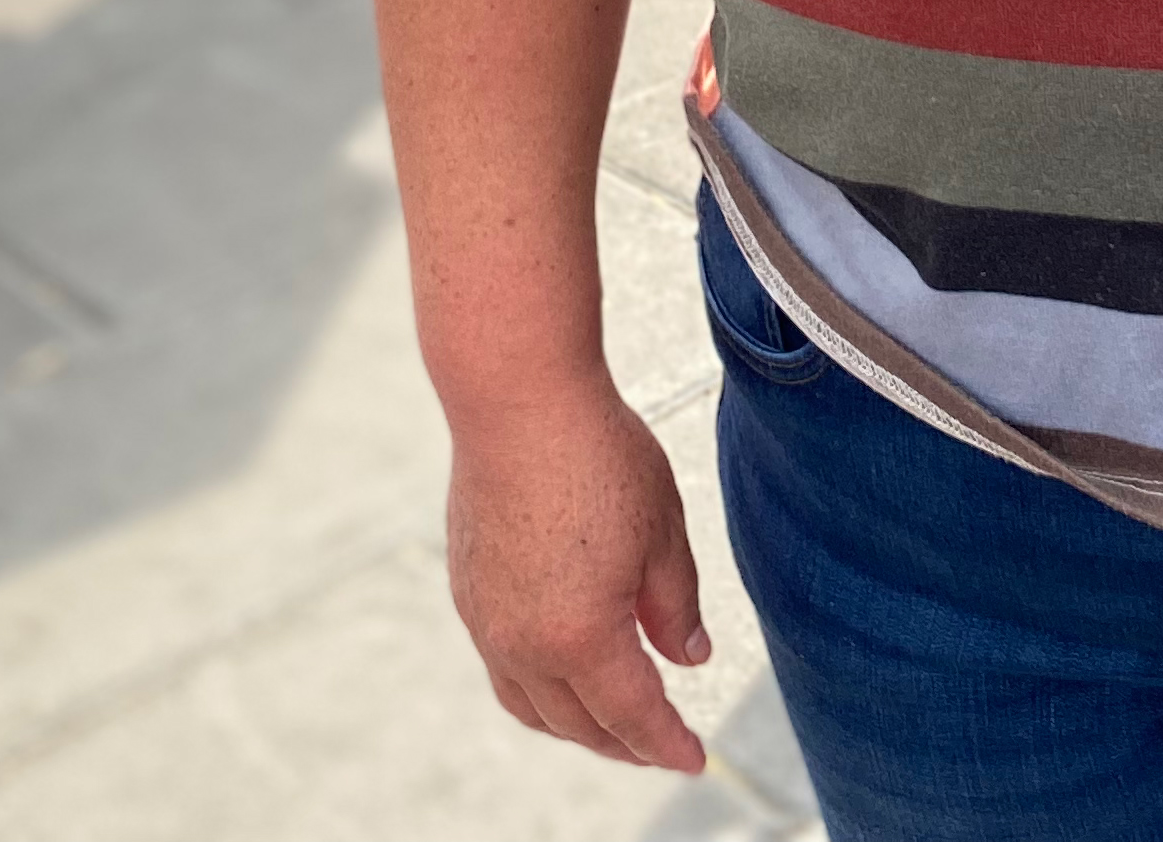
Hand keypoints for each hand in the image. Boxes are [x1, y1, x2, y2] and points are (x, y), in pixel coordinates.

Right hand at [443, 382, 711, 770]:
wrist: (518, 403)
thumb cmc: (598, 456)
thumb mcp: (663, 533)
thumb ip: (676, 608)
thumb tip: (688, 657)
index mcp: (582, 637)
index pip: (633, 716)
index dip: (667, 744)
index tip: (694, 758)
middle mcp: (524, 645)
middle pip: (579, 723)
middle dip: (624, 743)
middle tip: (660, 745)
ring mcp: (487, 622)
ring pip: (532, 706)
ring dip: (575, 725)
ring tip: (612, 722)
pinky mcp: (468, 593)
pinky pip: (503, 668)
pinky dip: (539, 688)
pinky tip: (563, 670)